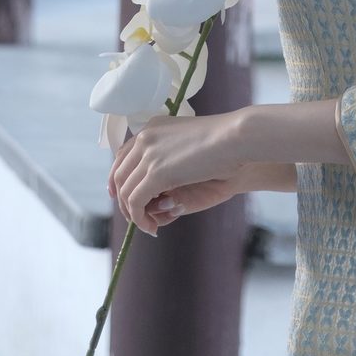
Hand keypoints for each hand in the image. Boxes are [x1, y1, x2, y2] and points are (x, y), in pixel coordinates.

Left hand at [108, 111, 245, 234]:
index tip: (121, 196)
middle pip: (119, 175)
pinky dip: (139, 219)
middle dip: (123, 200)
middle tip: (136, 217)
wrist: (237, 138)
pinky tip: (152, 227)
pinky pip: (135, 202)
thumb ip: (171, 157)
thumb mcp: (190, 145)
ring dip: (133, 214)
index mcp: (153, 128)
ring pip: (125, 191)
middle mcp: (145, 138)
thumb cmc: (226, 142)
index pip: (123, 156)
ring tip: (148, 226)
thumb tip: (163, 184)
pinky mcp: (155, 173)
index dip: (118, 179)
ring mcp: (148, 155)